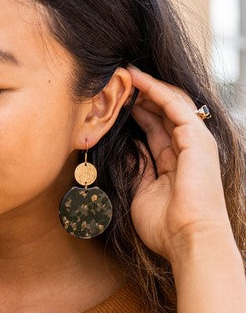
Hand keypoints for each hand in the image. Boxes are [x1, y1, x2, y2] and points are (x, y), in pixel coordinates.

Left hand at [127, 66, 231, 262]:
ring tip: (124, 72)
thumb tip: (127, 146)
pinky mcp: (197, 138)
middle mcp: (187, 149)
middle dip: (140, 95)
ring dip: (147, 86)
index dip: (136, 113)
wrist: (189, 240)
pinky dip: (155, 89)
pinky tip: (136, 79)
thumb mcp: (141, 193)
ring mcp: (195, 142)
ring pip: (170, 103)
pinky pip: (174, 105)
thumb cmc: (166, 227)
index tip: (114, 101)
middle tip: (116, 80)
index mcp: (175, 163)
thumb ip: (136, 168)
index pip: (155, 128)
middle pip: (163, 112)